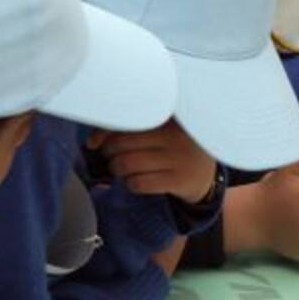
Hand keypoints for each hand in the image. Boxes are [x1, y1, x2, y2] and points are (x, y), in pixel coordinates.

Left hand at [88, 122, 215, 203]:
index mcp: (169, 116)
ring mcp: (179, 158)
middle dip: (109, 153)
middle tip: (113, 156)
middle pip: (122, 144)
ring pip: (126, 165)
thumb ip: (130, 126)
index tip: (94, 142)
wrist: (205, 174)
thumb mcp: (160, 129)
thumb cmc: (172, 147)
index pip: (126, 120)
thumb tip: (92, 141)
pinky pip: (138, 183)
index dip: (103, 132)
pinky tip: (137, 180)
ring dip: (117, 170)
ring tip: (123, 168)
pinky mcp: (178, 180)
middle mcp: (176, 134)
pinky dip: (130, 183)